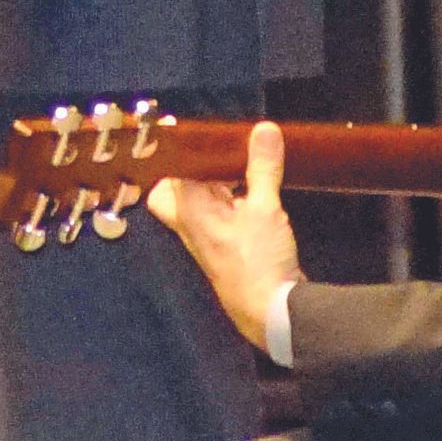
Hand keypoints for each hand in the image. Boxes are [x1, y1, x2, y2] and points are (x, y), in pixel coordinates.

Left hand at [149, 118, 302, 351]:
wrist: (270, 311)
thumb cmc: (258, 263)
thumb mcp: (266, 208)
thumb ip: (263, 168)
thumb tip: (263, 131)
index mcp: (189, 210)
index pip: (172, 170)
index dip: (183, 148)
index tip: (198, 129)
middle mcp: (190, 224)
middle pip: (176, 187)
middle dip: (192, 167)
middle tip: (216, 147)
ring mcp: (206, 238)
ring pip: (198, 201)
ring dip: (215, 182)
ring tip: (239, 159)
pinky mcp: (226, 247)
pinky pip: (218, 215)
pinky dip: (230, 199)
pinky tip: (252, 190)